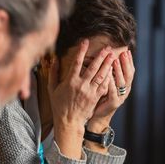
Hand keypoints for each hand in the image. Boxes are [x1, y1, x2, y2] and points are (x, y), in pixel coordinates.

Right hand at [47, 39, 114, 158]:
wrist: (68, 121)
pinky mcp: (95, 98)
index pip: (77, 62)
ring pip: (101, 75)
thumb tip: (54, 59)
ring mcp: (90, 92)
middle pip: (93, 67)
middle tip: (107, 47)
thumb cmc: (59, 105)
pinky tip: (112, 70)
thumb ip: (53, 73)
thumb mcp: (52, 88)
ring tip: (112, 56)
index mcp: (70, 82)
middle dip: (101, 56)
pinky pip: (104, 86)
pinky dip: (108, 77)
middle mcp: (81, 85)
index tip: (85, 42)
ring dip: (107, 64)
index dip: (81, 51)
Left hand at [87, 50, 134, 132]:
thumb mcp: (106, 84)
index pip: (130, 71)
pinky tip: (108, 77)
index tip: (126, 51)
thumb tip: (109, 56)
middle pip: (129, 75)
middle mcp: (124, 91)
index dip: (129, 61)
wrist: (97, 116)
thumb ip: (109, 72)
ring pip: (122, 82)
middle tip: (123, 53)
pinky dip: (111, 84)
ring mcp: (120, 97)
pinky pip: (113, 92)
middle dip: (126, 63)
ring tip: (114, 61)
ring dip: (118, 71)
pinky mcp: (113, 103)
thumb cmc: (100, 98)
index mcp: (124, 85)